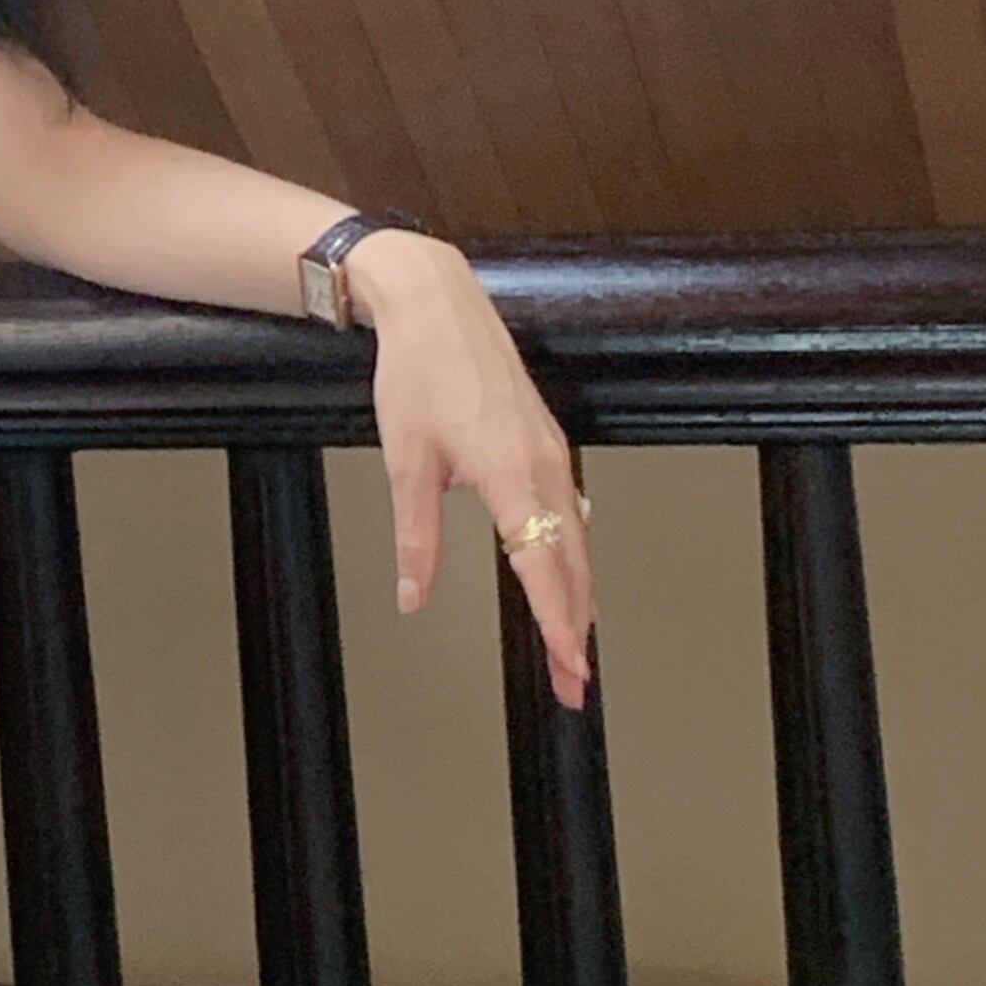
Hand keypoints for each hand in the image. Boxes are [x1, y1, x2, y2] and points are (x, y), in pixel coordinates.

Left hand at [356, 232, 594, 708]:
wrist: (436, 303)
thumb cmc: (419, 371)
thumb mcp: (407, 461)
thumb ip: (416, 537)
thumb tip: (414, 596)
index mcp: (511, 474)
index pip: (543, 568)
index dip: (557, 624)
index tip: (567, 667)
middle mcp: (545, 465)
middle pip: (572, 564)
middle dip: (574, 628)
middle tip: (573, 682)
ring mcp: (552, 452)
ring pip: (576, 540)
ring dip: (578, 595)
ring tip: (572, 644)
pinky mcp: (547, 441)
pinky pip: (571, 510)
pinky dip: (572, 554)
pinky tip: (567, 574)